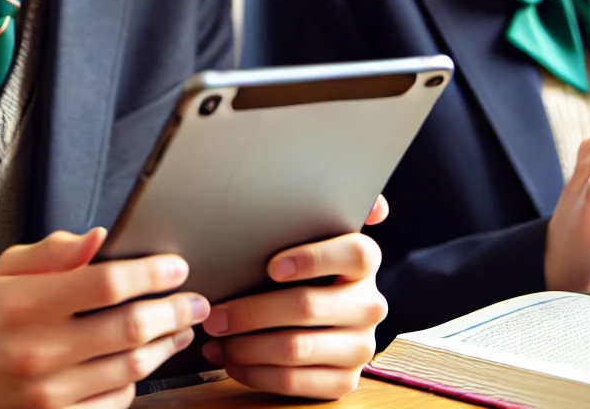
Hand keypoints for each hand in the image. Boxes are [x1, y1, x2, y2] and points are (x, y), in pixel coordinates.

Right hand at [0, 228, 207, 408]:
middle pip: (130, 327)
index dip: (152, 273)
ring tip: (180, 329)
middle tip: (196, 302)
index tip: (176, 267)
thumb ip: (54, 252)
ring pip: (131, 368)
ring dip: (166, 346)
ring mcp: (49, 394)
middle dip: (175, 311)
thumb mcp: (3, 273)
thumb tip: (99, 237)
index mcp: (27, 304)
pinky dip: (136, 381)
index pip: (106, 283)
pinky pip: (115, 402)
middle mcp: (40, 351)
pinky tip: (143, 364)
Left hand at [200, 195, 391, 398]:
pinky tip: (231, 360)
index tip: (272, 266)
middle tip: (213, 313)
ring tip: (215, 337)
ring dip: (245, 345)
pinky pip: (293, 382)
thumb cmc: (304, 274)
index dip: (313, 258)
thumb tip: (376, 207)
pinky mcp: (345, 381)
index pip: (355, 254)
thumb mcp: (311, 242)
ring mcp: (360, 347)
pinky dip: (254, 372)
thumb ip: (322, 216)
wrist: (325, 327)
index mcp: (365, 264)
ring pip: (295, 348)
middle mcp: (370, 305)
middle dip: (251, 311)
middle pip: (308, 306)